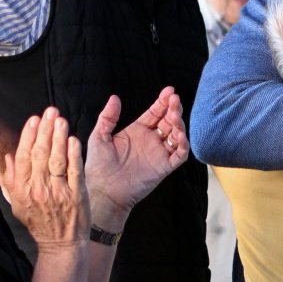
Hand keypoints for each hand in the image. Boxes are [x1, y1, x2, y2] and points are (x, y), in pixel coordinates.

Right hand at [2, 108, 87, 249]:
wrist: (60, 244)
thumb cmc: (39, 222)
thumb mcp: (18, 203)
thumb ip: (11, 179)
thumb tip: (8, 156)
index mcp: (22, 189)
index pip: (23, 157)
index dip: (28, 136)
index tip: (33, 119)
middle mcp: (38, 189)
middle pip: (39, 154)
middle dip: (44, 130)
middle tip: (49, 111)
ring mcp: (58, 192)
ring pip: (56, 159)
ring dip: (58, 137)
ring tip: (60, 119)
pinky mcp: (76, 195)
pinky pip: (74, 171)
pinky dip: (74, 154)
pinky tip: (73, 139)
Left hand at [82, 91, 189, 231]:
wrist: (104, 190)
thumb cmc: (98, 166)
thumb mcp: (99, 137)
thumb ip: (108, 117)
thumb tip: (115, 97)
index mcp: (138, 131)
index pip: (155, 112)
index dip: (163, 101)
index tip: (169, 91)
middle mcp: (151, 140)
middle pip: (169, 121)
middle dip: (174, 109)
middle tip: (175, 100)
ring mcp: (159, 153)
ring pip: (177, 135)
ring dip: (179, 124)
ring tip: (174, 116)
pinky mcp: (165, 167)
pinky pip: (180, 154)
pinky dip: (183, 145)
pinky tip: (179, 136)